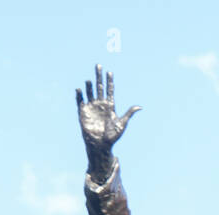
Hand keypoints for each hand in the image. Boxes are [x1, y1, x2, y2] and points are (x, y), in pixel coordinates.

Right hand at [76, 64, 140, 178]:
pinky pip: (80, 101)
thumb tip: (140, 107)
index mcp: (110, 106)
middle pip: (99, 87)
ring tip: (90, 80)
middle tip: (98, 65)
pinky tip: (79, 89)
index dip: (109, 81)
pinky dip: (79, 95)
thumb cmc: (112, 136)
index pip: (110, 90)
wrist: (101, 145)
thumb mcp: (122, 124)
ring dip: (89, 86)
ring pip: (89, 92)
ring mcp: (91, 107)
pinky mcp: (83, 112)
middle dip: (99, 77)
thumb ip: (129, 113)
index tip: (110, 72)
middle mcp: (100, 104)